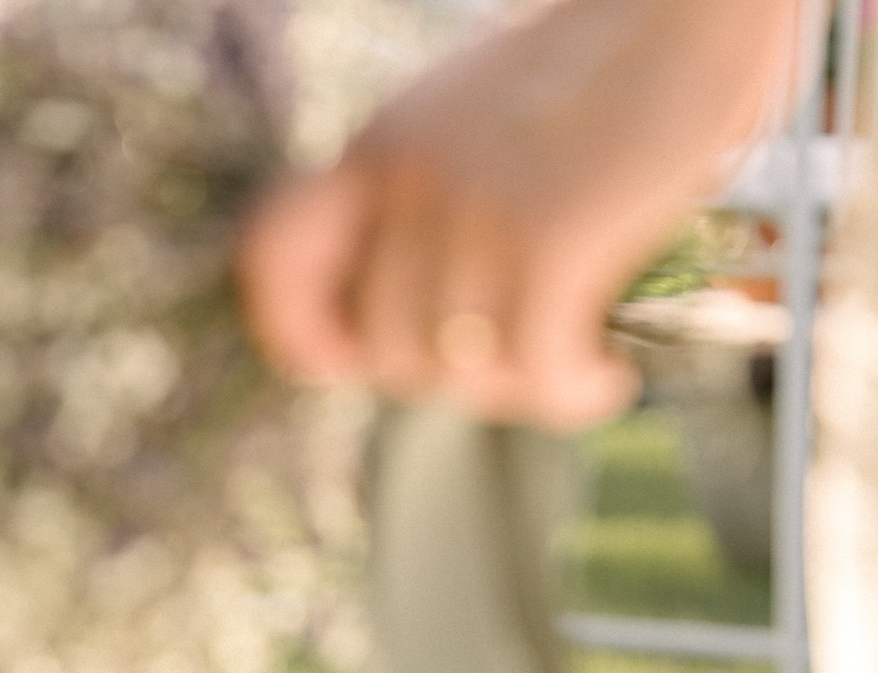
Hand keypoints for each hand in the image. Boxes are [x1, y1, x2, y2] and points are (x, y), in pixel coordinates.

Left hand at [242, 0, 798, 428]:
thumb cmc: (602, 73)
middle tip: (525, 357)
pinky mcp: (549, 241)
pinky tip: (608, 378)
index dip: (300, 334)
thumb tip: (404, 332)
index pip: (270, 259)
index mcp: (379, 149)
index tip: (359, 362)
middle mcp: (409, 179)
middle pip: (385, 353)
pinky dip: (573, 395)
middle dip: (456, 379)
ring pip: (462, 377)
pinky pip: (535, 375)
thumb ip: (426, 204)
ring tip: (575, 361)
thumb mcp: (474, 128)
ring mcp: (474, 211)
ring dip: (524, 392)